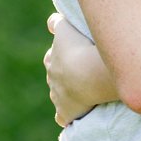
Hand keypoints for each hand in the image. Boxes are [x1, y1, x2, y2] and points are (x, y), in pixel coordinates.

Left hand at [45, 12, 121, 126]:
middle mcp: (52, 79)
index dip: (63, 57)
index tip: (74, 57)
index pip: (53, 58)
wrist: (90, 74)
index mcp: (51, 60)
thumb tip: (50, 23)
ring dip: (68, 95)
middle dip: (65, 76)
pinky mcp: (65, 113)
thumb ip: (57, 23)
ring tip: (82, 94)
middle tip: (81, 74)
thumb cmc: (80, 48)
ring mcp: (57, 97)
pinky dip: (67, 116)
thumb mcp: (66, 28)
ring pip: (58, 96)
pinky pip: (62, 117)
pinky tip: (73, 115)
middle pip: (55, 77)